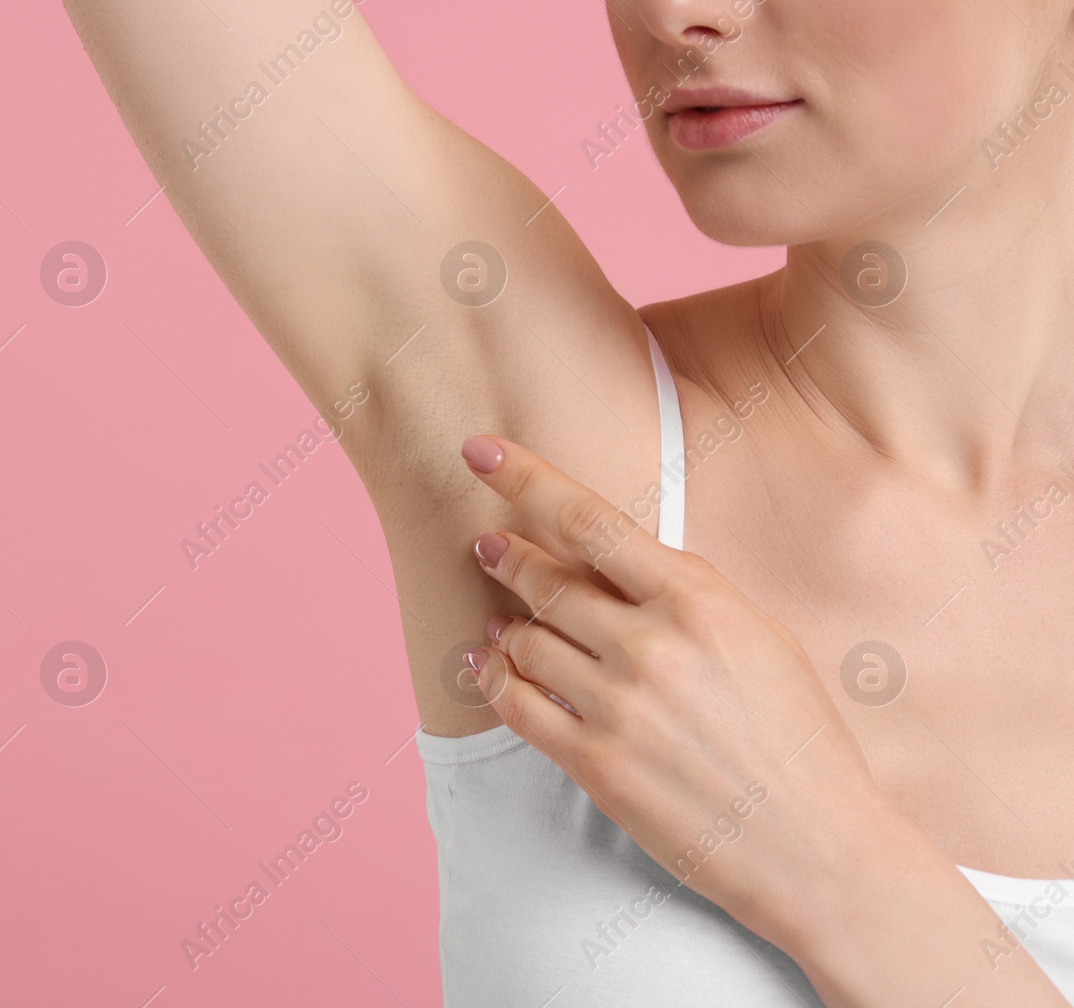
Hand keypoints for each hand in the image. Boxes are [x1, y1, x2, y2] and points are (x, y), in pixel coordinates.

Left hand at [457, 433, 898, 951]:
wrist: (821, 850)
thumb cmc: (799, 740)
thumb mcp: (761, 637)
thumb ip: (687, 594)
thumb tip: (618, 559)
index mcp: (699, 601)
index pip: (589, 520)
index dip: (524, 477)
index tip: (479, 450)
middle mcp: (652, 646)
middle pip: (547, 579)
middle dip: (507, 556)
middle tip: (488, 546)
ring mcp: (619, 707)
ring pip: (525, 641)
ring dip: (505, 626)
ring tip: (499, 620)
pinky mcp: (596, 765)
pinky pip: (517, 705)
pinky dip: (494, 678)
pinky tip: (489, 664)